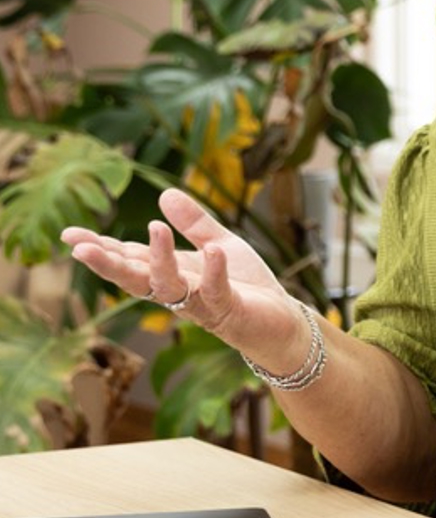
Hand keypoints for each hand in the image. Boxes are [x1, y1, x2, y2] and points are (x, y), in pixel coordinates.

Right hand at [62, 188, 302, 363]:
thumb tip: (166, 194)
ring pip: (169, 288)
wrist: (283, 322)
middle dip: (108, 264)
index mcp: (172, 274)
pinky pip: (217, 293)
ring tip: (155, 228)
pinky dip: (214, 272)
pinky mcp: (229, 313)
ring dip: (159, 260)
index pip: (130, 259)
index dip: (101, 248)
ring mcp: (202, 305)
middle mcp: (179, 292)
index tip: (69, 235)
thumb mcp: (220, 244)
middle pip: (136, 279)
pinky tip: (213, 251)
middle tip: (81, 248)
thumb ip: (195, 223)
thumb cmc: (247, 286)